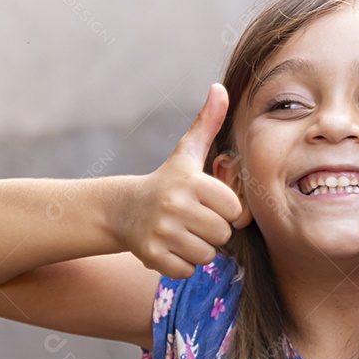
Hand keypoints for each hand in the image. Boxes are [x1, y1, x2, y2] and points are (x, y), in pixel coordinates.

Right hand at [119, 84, 242, 277]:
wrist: (123, 209)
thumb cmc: (167, 181)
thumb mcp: (187, 152)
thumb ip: (208, 123)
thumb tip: (220, 88)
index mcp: (191, 182)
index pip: (234, 211)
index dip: (224, 211)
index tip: (206, 203)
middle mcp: (175, 206)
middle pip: (222, 235)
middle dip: (212, 232)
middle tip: (193, 221)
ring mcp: (162, 232)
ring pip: (206, 255)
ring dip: (198, 248)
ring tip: (182, 233)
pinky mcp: (152, 256)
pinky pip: (187, 270)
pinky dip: (182, 264)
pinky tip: (170, 247)